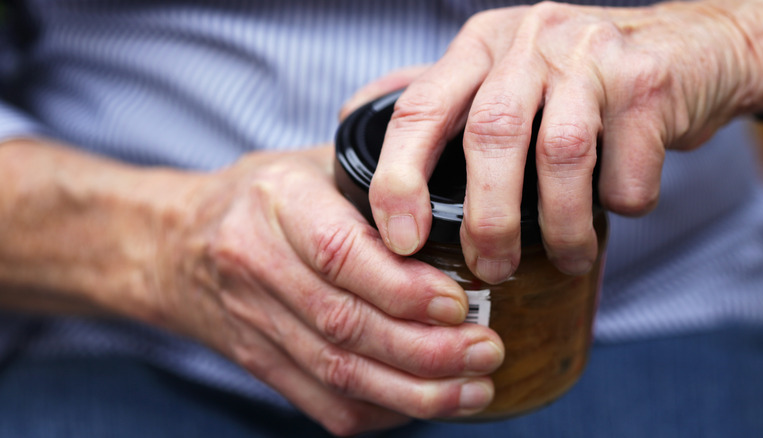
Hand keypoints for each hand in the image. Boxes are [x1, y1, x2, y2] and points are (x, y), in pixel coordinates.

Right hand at [152, 146, 504, 434]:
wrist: (174, 245)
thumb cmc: (261, 197)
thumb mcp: (311, 163)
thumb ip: (376, 178)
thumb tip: (464, 200)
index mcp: (276, 203)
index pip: (339, 254)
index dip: (402, 288)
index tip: (459, 303)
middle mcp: (257, 265)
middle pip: (344, 324)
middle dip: (425, 349)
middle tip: (487, 351)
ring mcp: (253, 322)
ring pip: (337, 373)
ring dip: (413, 391)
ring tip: (473, 389)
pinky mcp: (259, 363)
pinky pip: (322, 402)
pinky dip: (380, 411)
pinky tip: (424, 404)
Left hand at [369, 0, 762, 281]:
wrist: (686, 47)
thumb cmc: (574, 76)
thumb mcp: (497, 68)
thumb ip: (433, 93)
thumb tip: (353, 112)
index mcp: (479, 45)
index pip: (419, 108)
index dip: (398, 179)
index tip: (399, 240)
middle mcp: (529, 40)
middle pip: (489, 135)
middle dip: (486, 218)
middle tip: (490, 269)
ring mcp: (592, 56)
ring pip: (561, 155)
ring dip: (559, 225)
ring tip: (564, 258)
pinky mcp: (650, 83)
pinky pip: (627, 168)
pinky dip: (621, 203)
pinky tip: (616, 207)